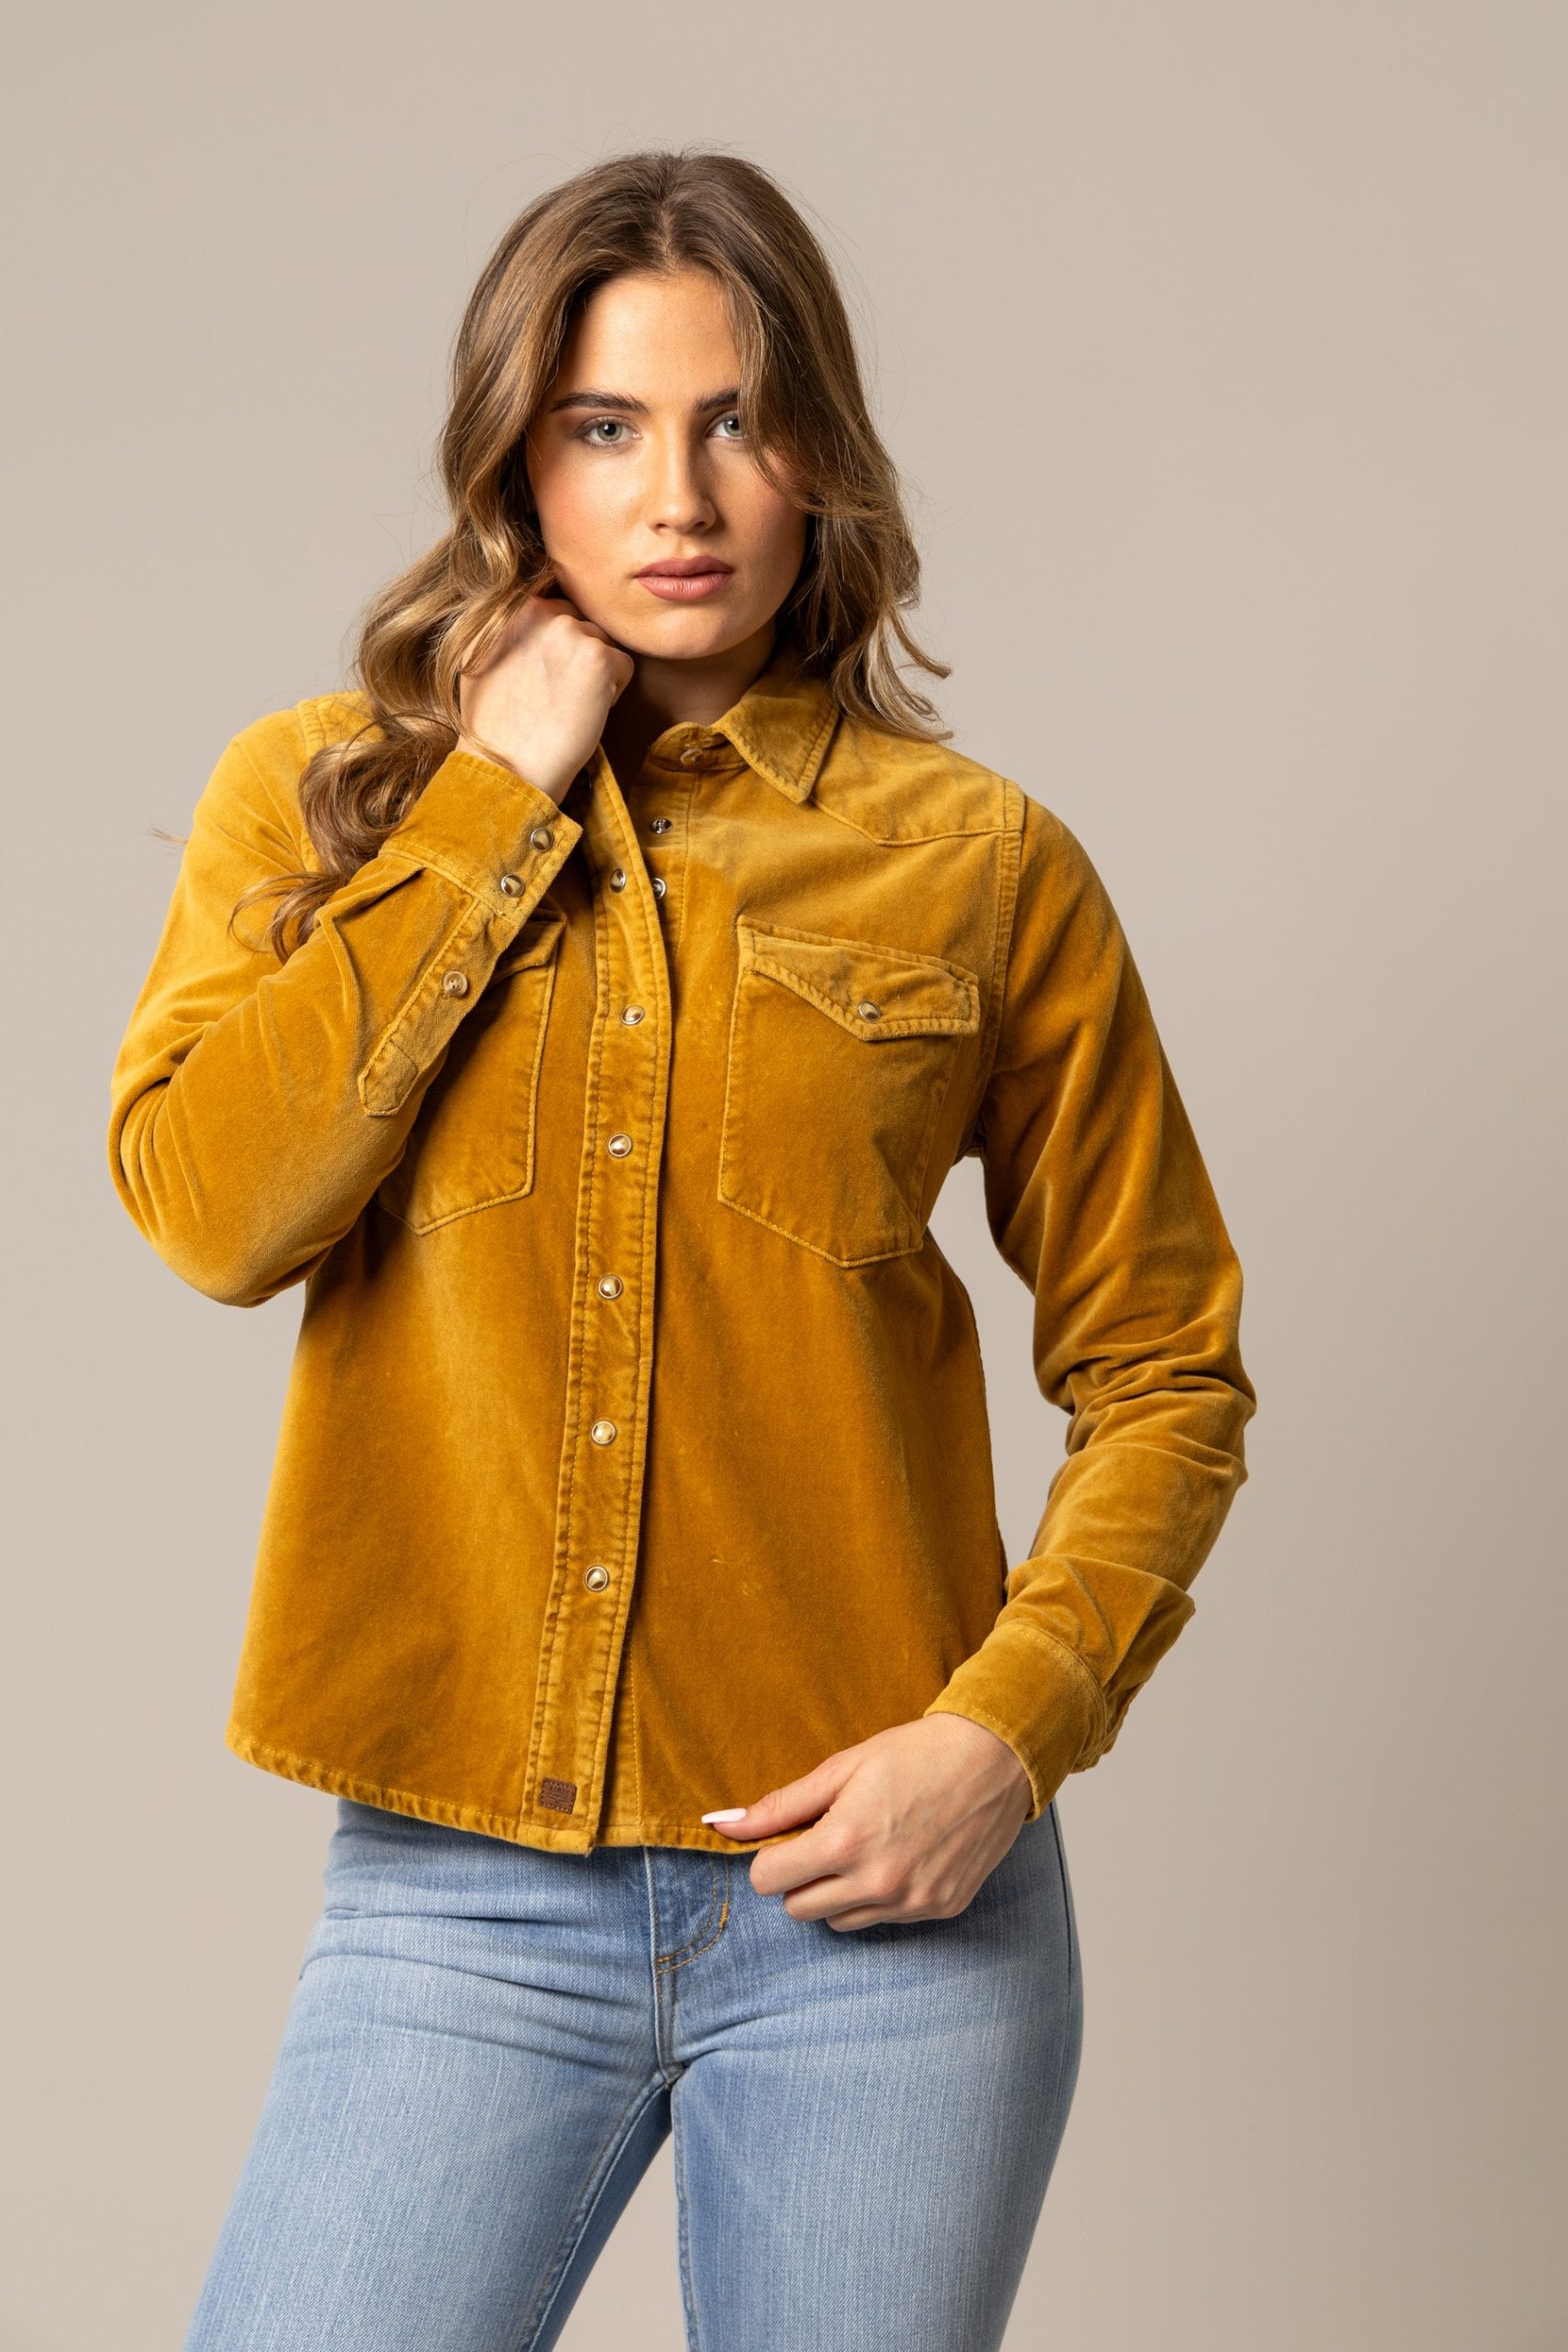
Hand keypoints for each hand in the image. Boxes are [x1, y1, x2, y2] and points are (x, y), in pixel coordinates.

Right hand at [456, 591, 634, 804]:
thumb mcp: (480, 657)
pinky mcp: (597, 657)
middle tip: (555, 695)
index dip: (556, 644)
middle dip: (577, 654)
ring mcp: (567, 631)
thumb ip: (509, 626)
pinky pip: (624, 665)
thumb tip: (537, 605)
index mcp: (507, 607)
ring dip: (595, 672)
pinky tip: (582, 713)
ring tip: (566, 705)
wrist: (507, 767)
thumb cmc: (495, 725)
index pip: (555, 607)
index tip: (544, 676)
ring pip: (603, 642)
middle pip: (580, 621)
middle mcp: (536, 609)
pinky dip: (613, 692)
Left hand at [704, 1714, 1034, 1931]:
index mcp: (845, 1842)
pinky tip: (899, 1856)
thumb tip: (722, 1825)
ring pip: (839, 1922)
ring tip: (865, 1847)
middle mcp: (877, 1882)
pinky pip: (883, 1920)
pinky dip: (879, 1897)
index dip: (770, 1858)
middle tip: (827, 1839)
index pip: (768, 1882)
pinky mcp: (940, 1909)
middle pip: (798, 1910)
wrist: (995, 1759)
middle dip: (800, 1877)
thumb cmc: (915, 1753)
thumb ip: (780, 1805)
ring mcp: (911, 1902)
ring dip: (837, 1893)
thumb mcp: (841, 1768)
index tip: (789, 1839)